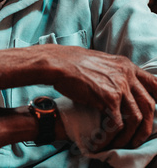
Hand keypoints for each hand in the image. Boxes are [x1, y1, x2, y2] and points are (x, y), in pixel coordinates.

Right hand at [0, 46, 156, 151]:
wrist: (59, 63)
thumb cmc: (74, 64)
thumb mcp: (102, 63)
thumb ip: (116, 74)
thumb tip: (122, 91)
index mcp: (126, 65)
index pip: (154, 83)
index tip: (156, 113)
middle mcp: (127, 74)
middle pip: (149, 105)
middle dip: (147, 126)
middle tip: (138, 138)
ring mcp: (120, 86)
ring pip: (136, 118)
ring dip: (130, 136)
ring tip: (121, 144)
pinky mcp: (109, 98)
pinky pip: (118, 124)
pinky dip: (113, 137)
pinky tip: (105, 142)